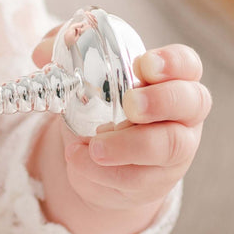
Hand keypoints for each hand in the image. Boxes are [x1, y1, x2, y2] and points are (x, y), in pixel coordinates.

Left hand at [29, 29, 211, 233]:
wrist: (93, 162)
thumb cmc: (97, 109)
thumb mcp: (81, 79)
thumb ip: (64, 56)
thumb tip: (41, 52)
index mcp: (168, 80)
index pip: (187, 64)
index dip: (173, 63)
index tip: (143, 65)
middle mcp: (180, 114)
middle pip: (192, 102)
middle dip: (161, 101)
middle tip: (130, 104)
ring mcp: (173, 150)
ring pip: (170, 146)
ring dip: (129, 145)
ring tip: (94, 146)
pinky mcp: (153, 182)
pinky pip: (136, 179)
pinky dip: (103, 172)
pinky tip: (77, 159)